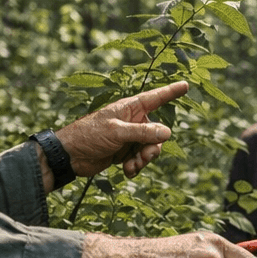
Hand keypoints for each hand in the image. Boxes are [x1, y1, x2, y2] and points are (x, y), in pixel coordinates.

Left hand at [51, 81, 190, 186]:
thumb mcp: (117, 132)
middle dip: (153, 147)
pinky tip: (127, 172)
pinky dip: (136, 167)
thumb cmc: (89, 135)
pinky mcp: (124, 152)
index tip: (185, 85)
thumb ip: (142, 132)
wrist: (70, 155)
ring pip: (150, 148)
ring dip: (144, 160)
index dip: (171, 92)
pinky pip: (139, 159)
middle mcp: (132, 121)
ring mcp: (129, 137)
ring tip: (133, 167)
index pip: (155, 98)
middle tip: (145, 157)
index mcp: (129, 108)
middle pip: (157, 133)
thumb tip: (167, 132)